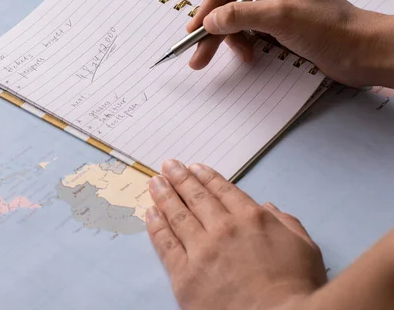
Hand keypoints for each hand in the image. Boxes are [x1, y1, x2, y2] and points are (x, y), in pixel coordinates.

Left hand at [146, 160, 326, 309]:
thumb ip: (286, 222)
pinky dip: (156, 226)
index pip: (222, 190)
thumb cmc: (296, 289)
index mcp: (251, 218)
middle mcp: (223, 228)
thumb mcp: (304, 248)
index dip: (206, 177)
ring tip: (155, 183)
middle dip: (180, 178)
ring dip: (164, 196)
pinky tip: (151, 213)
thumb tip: (269, 207)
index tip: (194, 167)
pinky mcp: (184, 274)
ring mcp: (201, 250)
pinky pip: (166, 243)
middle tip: (168, 166)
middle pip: (196, 197)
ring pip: (177, 215)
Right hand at [186, 0, 393, 87]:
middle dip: (210, 28)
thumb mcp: (279, 17)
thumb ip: (240, 15)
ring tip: (222, 59)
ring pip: (234, 19)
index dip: (208, 3)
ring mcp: (273, 6)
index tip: (199, 28)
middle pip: (225, 2)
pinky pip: (248, 32)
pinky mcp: (277, 26)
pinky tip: (248, 56)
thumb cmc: (328, 27)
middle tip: (196, 54)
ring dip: (226, 39)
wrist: (360, 51)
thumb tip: (208, 21)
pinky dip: (242, 44)